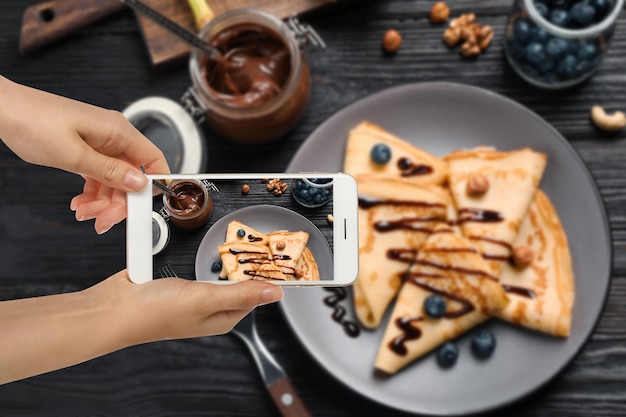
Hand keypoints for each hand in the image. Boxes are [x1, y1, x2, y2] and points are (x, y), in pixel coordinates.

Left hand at [0, 76, 168, 233]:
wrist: (1, 109)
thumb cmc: (31, 122)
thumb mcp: (73, 156)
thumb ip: (110, 172)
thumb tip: (139, 182)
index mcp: (118, 131)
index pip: (154, 160)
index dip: (153, 186)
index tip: (140, 209)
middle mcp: (113, 134)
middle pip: (132, 176)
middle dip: (119, 201)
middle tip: (103, 220)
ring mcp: (100, 140)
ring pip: (115, 178)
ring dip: (102, 200)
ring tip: (84, 212)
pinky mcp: (86, 146)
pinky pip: (100, 173)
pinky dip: (92, 190)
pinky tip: (81, 201)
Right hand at [0, 270, 283, 383]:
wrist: (113, 308)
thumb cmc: (155, 312)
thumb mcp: (205, 299)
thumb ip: (241, 294)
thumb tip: (276, 294)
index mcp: (222, 318)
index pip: (255, 296)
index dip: (266, 277)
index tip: (278, 258)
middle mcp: (209, 310)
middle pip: (237, 283)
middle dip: (247, 265)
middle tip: (258, 243)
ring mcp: (192, 296)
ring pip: (217, 273)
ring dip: (224, 259)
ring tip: (237, 240)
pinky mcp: (176, 284)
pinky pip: (196, 266)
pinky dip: (200, 256)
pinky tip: (203, 245)